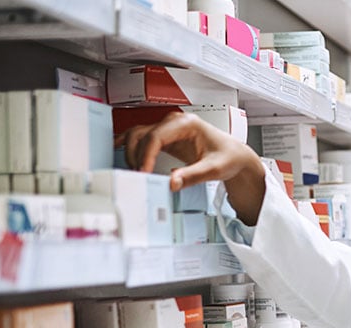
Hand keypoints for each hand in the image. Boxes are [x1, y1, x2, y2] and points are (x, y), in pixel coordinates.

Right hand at [117, 112, 265, 224]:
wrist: (234, 155)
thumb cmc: (228, 157)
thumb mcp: (214, 168)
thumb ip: (193, 175)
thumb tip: (172, 182)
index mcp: (187, 124)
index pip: (156, 136)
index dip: (146, 155)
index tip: (144, 172)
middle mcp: (175, 122)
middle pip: (142, 134)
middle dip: (135, 155)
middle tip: (138, 175)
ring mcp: (168, 129)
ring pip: (138, 135)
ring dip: (131, 151)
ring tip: (134, 171)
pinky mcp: (165, 138)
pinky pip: (142, 138)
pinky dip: (129, 144)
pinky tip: (117, 149)